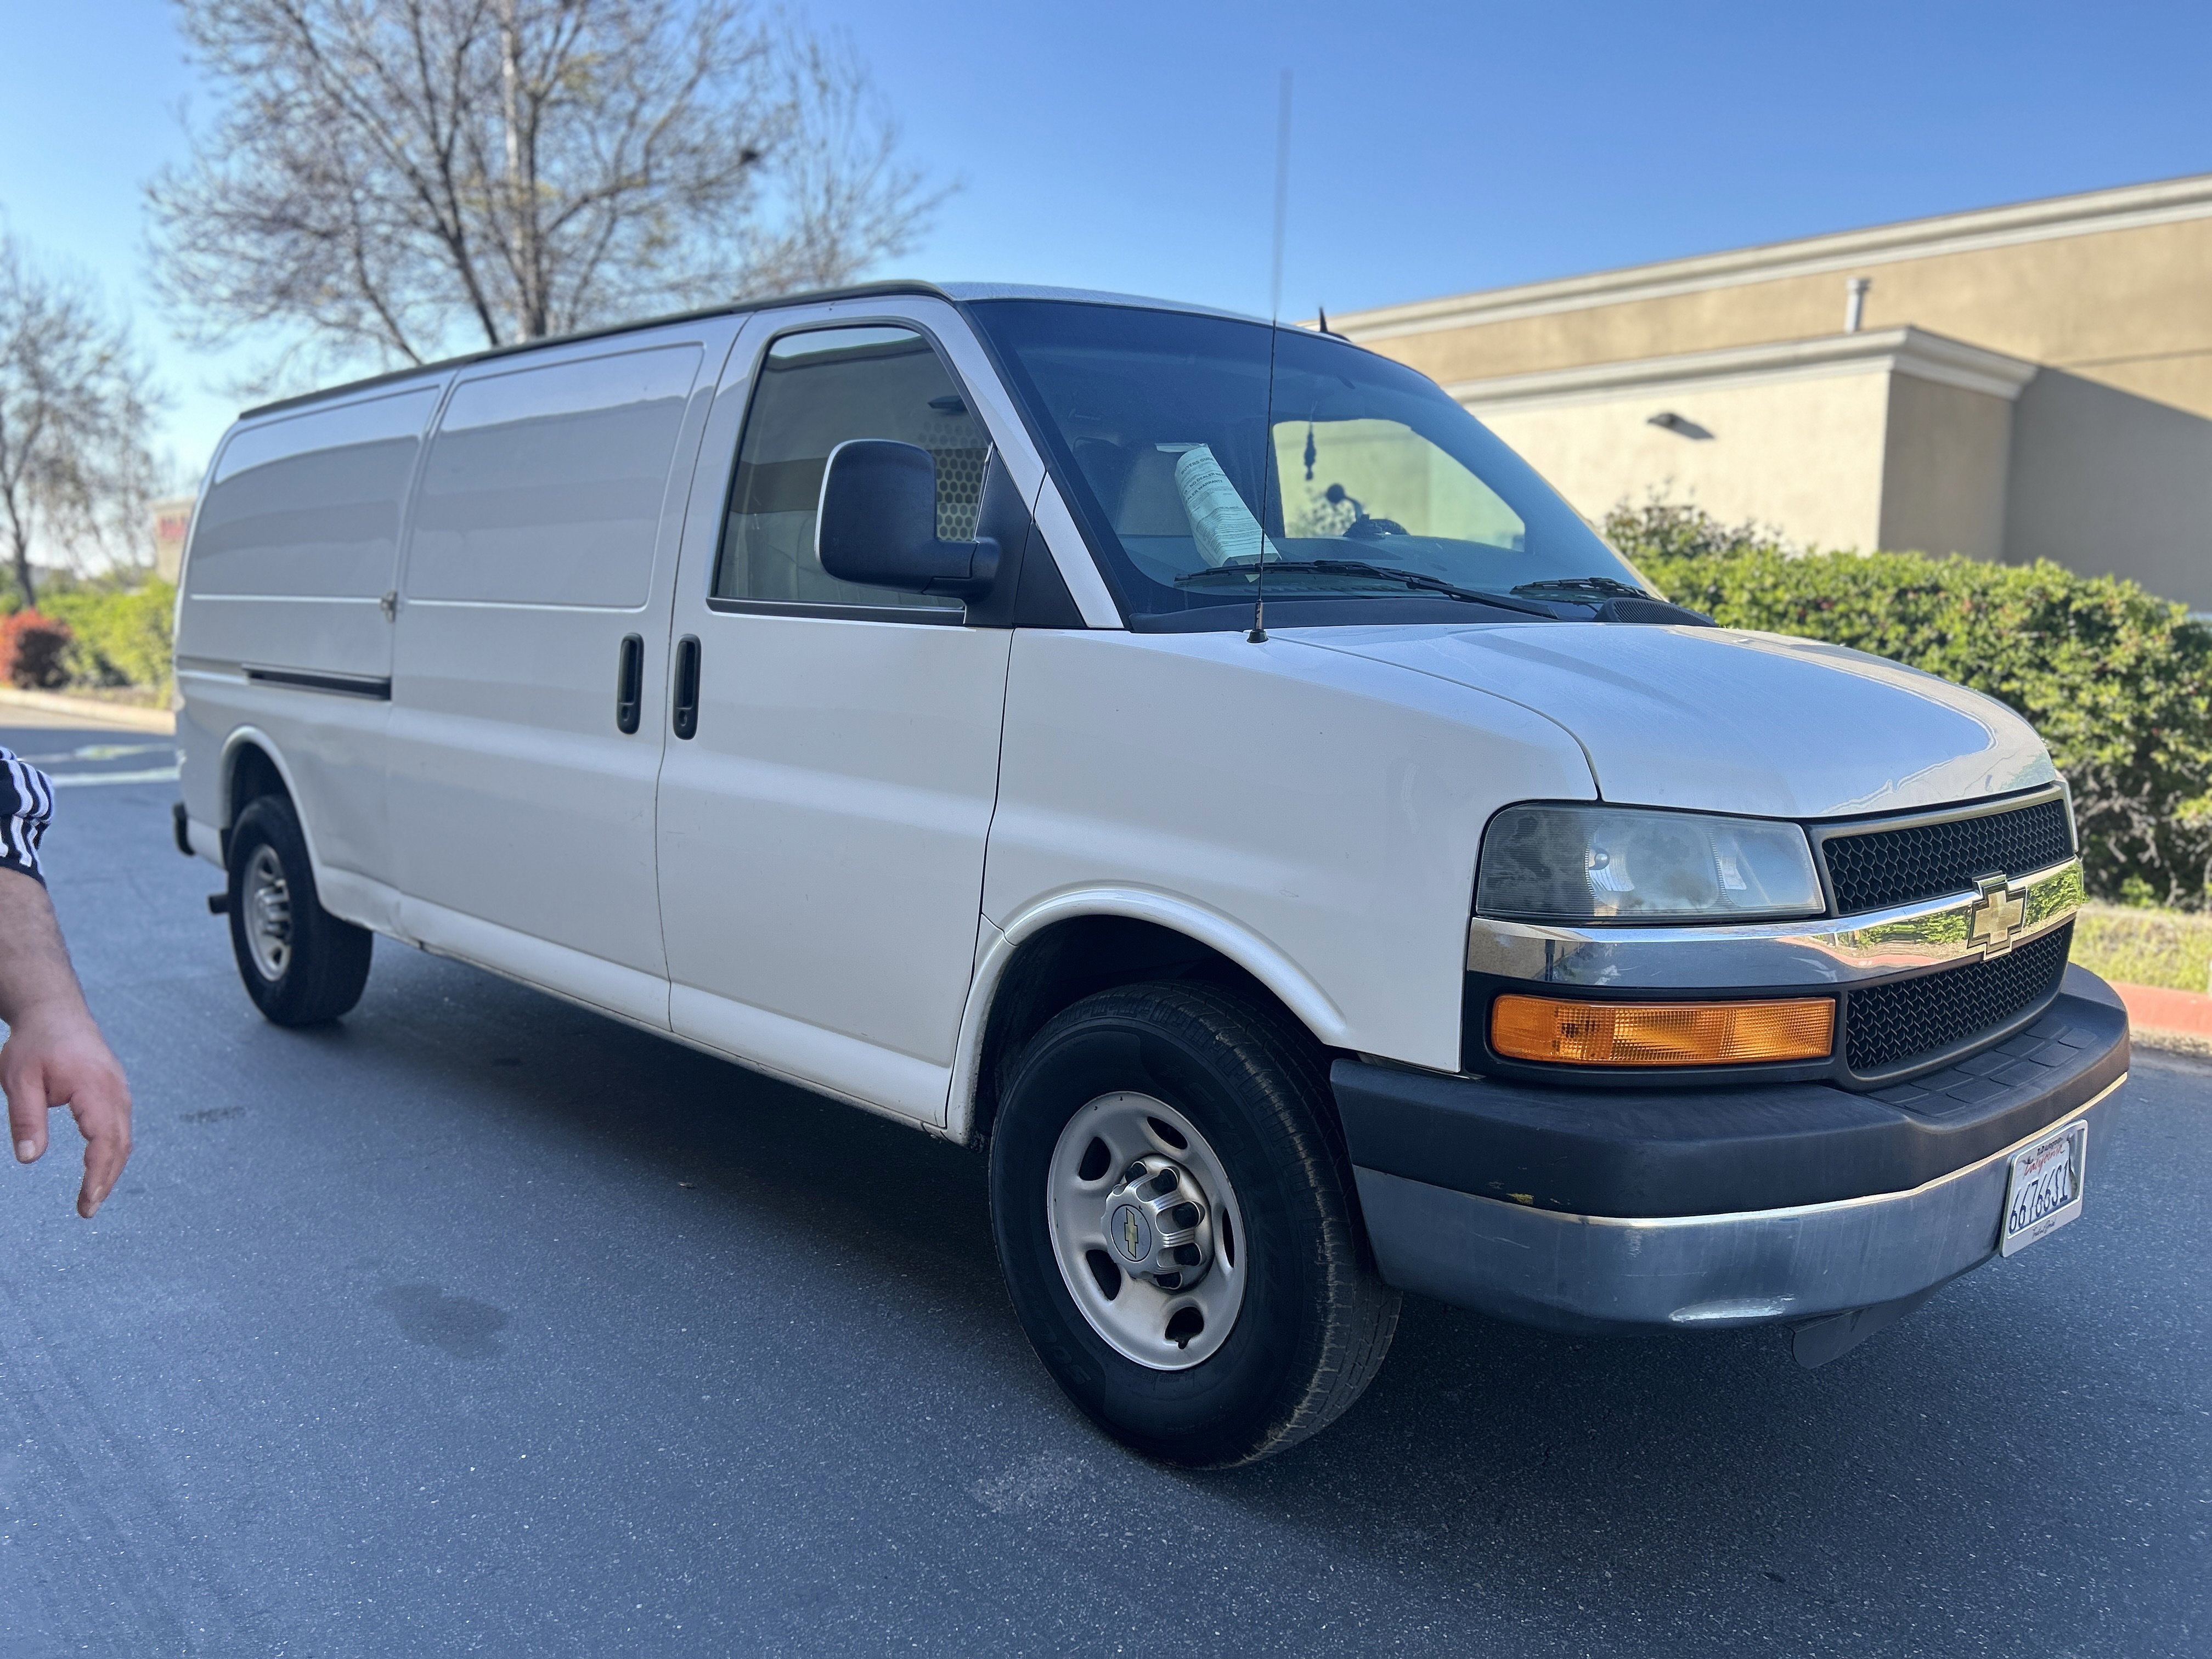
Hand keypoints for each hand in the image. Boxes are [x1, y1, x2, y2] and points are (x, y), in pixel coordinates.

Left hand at [5, 1005, 132, 1217]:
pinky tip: (100, 1166)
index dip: (97, 1176)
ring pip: (124, 1137)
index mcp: (94, 1089)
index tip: (86, 1203)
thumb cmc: (35, 1044)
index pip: (103, 1141)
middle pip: (120, 1145)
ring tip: (93, 1195)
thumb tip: (29, 1159)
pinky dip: (114, 1151)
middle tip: (87, 1210)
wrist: (55, 1011)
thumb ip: (26, 1120)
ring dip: (112, 1168)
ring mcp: (119, 1090)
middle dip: (106, 1180)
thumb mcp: (18, 1081)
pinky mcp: (116, 1091)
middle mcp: (115, 1091)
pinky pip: (121, 1127)